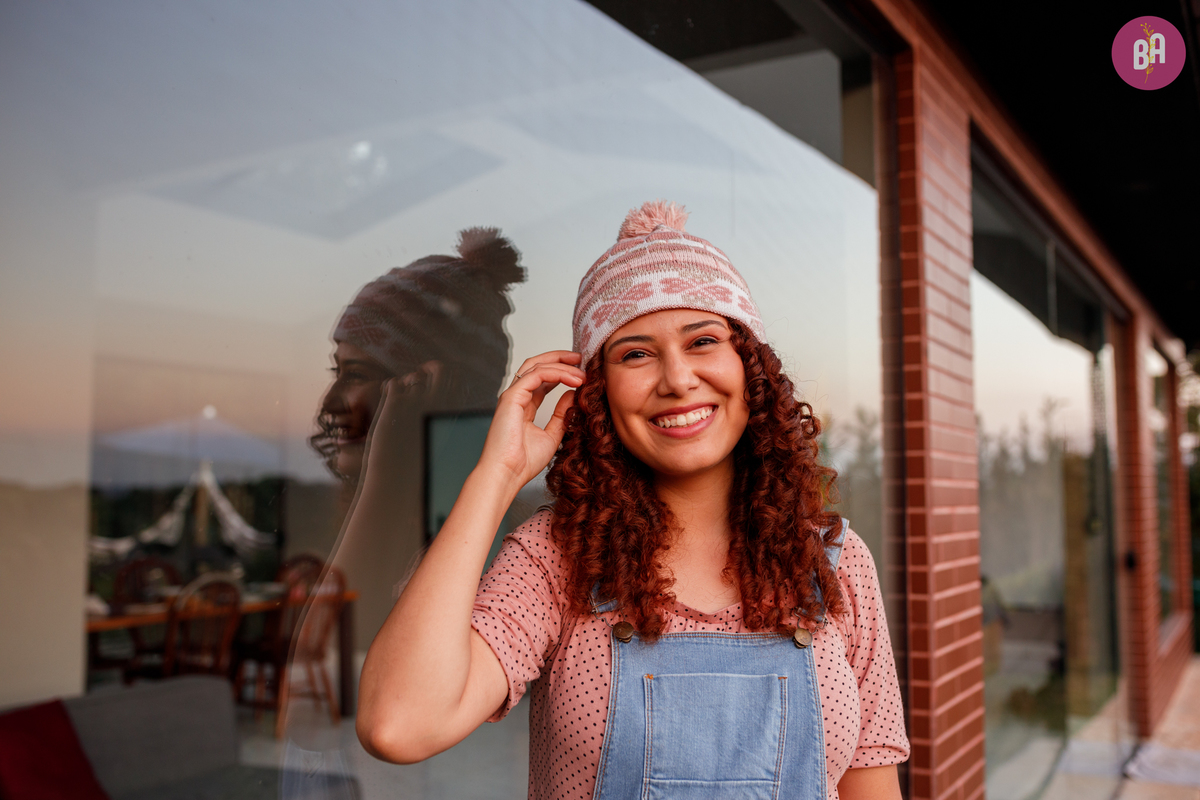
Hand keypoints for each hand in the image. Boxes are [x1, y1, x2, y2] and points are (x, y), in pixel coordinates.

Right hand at [478, 351, 583, 493]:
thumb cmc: (522, 462)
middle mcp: (517, 397)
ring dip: (561, 364)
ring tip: (581, 370)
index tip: (581, 372)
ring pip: (537, 366)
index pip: (543, 379)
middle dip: (559, 358)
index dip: (561, 371)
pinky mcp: (512, 397)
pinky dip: (556, 373)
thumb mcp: (552, 436)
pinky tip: (572, 378)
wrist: (507, 474)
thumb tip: (572, 395)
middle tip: (580, 358)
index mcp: (524, 406)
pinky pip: (536, 375)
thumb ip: (561, 415)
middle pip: (537, 366)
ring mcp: (513, 396)